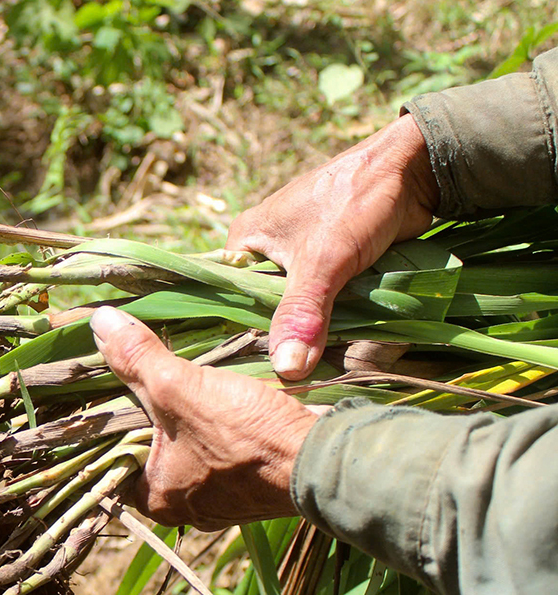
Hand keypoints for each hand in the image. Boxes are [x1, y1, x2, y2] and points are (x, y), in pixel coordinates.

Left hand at [91, 306, 319, 530]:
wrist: (325, 457)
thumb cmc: (245, 434)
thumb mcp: (178, 387)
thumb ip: (137, 357)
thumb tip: (99, 322)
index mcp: (157, 498)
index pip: (118, 454)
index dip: (115, 414)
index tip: (118, 380)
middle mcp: (187, 507)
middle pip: (156, 447)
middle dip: (156, 410)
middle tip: (151, 369)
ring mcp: (225, 498)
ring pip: (193, 445)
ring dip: (193, 413)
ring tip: (187, 375)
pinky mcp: (255, 483)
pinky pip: (226, 447)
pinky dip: (222, 422)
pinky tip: (223, 392)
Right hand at [226, 114, 439, 379]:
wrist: (413, 169)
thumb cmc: (355, 201)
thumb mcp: (322, 262)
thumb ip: (301, 314)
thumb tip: (286, 371)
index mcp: (245, 242)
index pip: (228, 299)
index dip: (240, 334)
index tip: (253, 371)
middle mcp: (264, 251)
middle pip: (263, 309)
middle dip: (281, 338)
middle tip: (289, 376)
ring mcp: (298, 258)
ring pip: (296, 309)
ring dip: (309, 332)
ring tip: (315, 366)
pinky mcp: (329, 264)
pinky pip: (322, 302)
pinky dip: (332, 320)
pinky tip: (336, 345)